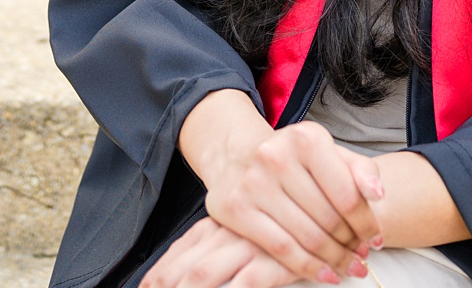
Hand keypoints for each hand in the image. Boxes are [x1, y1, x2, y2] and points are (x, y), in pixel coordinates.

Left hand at [141, 216, 314, 287]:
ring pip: (206, 274)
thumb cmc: (277, 218)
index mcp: (215, 227)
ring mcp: (248, 246)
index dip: (158, 274)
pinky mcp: (274, 259)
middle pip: (186, 267)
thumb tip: (183, 275)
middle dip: (168, 285)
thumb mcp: (239, 230)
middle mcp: (225, 235)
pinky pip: (249, 281)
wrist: (313, 192)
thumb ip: (212, 247)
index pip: (179, 253)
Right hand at [180, 93, 382, 284]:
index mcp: (305, 138)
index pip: (348, 195)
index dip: (368, 225)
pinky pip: (281, 249)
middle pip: (329, 219)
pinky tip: (327, 274)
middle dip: (352, 244)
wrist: (234, 154)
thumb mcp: (326, 152)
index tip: (376, 240)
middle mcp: (275, 156)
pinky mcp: (234, 207)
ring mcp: (252, 183)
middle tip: (361, 256)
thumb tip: (378, 194)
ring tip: (349, 266)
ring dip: (336, 260)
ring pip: (308, 238)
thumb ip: (360, 169)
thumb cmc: (291, 158)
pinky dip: (309, 268)